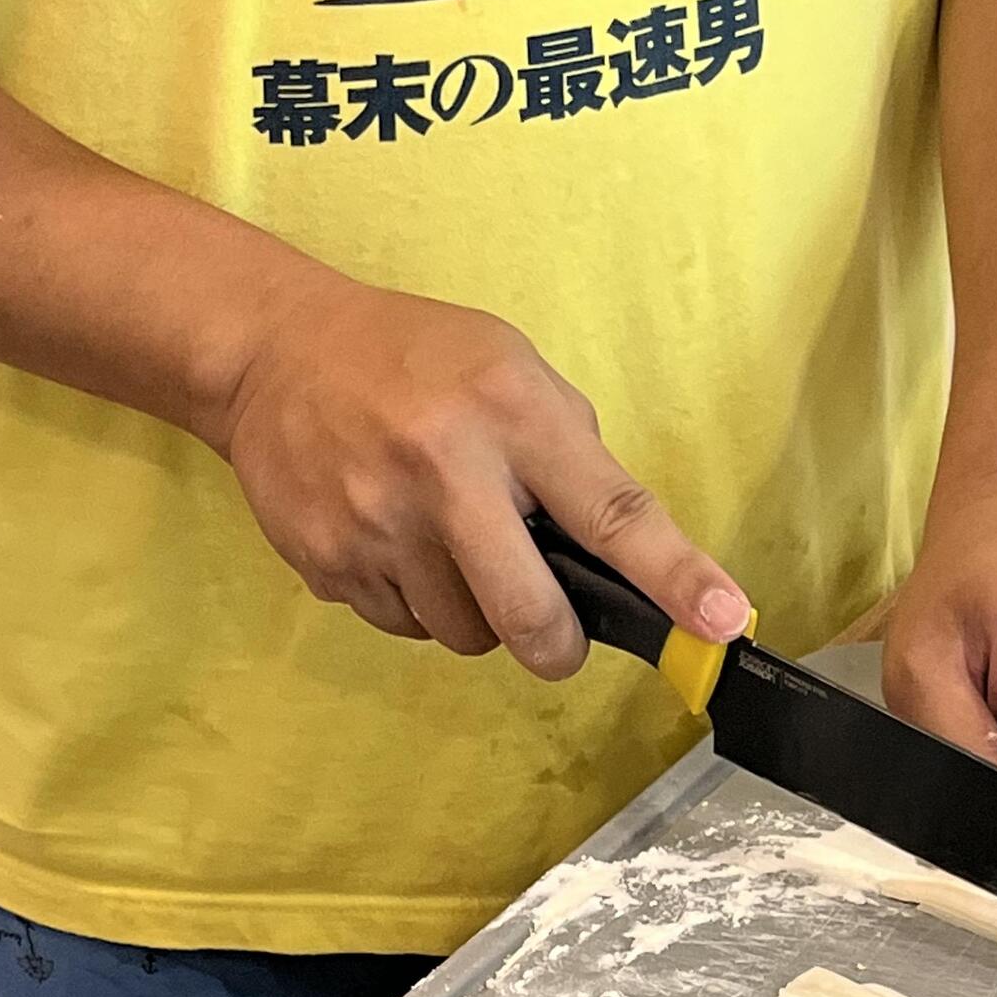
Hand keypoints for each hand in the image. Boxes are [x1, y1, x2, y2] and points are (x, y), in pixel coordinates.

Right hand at [205, 261, 748, 679]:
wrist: (271, 352)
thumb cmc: (411, 359)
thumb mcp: (508, 368)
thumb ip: (568, 456)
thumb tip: (622, 555)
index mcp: (509, 412)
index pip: (612, 513)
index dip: (676, 577)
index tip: (726, 623)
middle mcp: (444, 472)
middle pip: (531, 619)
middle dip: (556, 645)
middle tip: (555, 633)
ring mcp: (379, 525)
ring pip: (465, 635)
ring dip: (476, 614)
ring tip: (446, 545)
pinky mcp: (330, 564)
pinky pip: (404, 626)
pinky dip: (415, 602)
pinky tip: (394, 541)